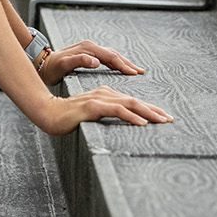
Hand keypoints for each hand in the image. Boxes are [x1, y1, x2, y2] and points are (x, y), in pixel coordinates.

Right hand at [31, 85, 173, 136]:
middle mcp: (104, 93)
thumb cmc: (65, 117)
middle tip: (170, 119)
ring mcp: (98, 99)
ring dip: (149, 112)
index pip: (131, 102)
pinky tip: (142, 123)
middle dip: (155, 110)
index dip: (149, 109)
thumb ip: (103, 115)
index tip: (163, 117)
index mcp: (104, 95)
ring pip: (129, 104)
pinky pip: (117, 111)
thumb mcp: (89, 115)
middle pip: (135, 101)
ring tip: (163, 121)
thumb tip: (118, 121)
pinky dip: (131, 116)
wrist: (46, 113)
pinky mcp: (92, 106)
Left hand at [38, 40, 145, 84]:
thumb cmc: (51, 68)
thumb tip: (96, 61)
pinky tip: (121, 68)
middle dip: (128, 63)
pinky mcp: (88, 54)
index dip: (123, 65)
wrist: (42, 64)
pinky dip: (116, 62)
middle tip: (141, 72)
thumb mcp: (62, 66)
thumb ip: (79, 61)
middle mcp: (90, 47)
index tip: (134, 73)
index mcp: (87, 49)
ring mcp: (90, 49)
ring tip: (135, 70)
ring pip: (112, 55)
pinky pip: (106, 57)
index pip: (110, 57)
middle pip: (114, 54)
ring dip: (124, 62)